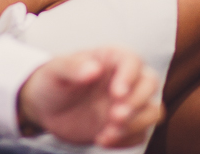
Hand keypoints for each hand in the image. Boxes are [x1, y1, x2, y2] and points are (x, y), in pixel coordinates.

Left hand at [18, 48, 161, 147]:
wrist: (46, 108)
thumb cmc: (53, 81)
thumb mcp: (56, 70)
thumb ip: (73, 67)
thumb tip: (93, 69)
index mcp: (112, 58)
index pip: (133, 61)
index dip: (129, 77)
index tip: (117, 93)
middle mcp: (126, 79)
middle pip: (150, 84)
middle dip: (137, 102)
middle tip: (114, 116)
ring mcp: (128, 103)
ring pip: (153, 110)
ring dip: (136, 124)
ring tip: (108, 132)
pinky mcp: (126, 126)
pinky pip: (140, 134)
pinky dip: (126, 140)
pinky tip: (102, 139)